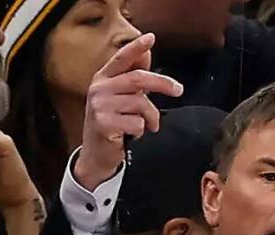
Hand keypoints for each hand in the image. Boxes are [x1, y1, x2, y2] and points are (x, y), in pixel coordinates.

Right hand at [74, 32, 183, 190]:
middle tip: (178, 90)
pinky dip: (141, 131)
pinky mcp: (104, 124)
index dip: (136, 48)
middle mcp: (98, 89)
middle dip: (162, 83)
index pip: (121, 58)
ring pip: (141, 104)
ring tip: (147, 126)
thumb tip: (146, 54)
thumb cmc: (112, 125)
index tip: (151, 38)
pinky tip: (131, 135)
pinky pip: (137, 123)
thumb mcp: (120, 98)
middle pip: (138, 79)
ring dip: (151, 118)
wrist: (96, 156)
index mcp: (102, 79)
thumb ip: (132, 77)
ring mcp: (100, 106)